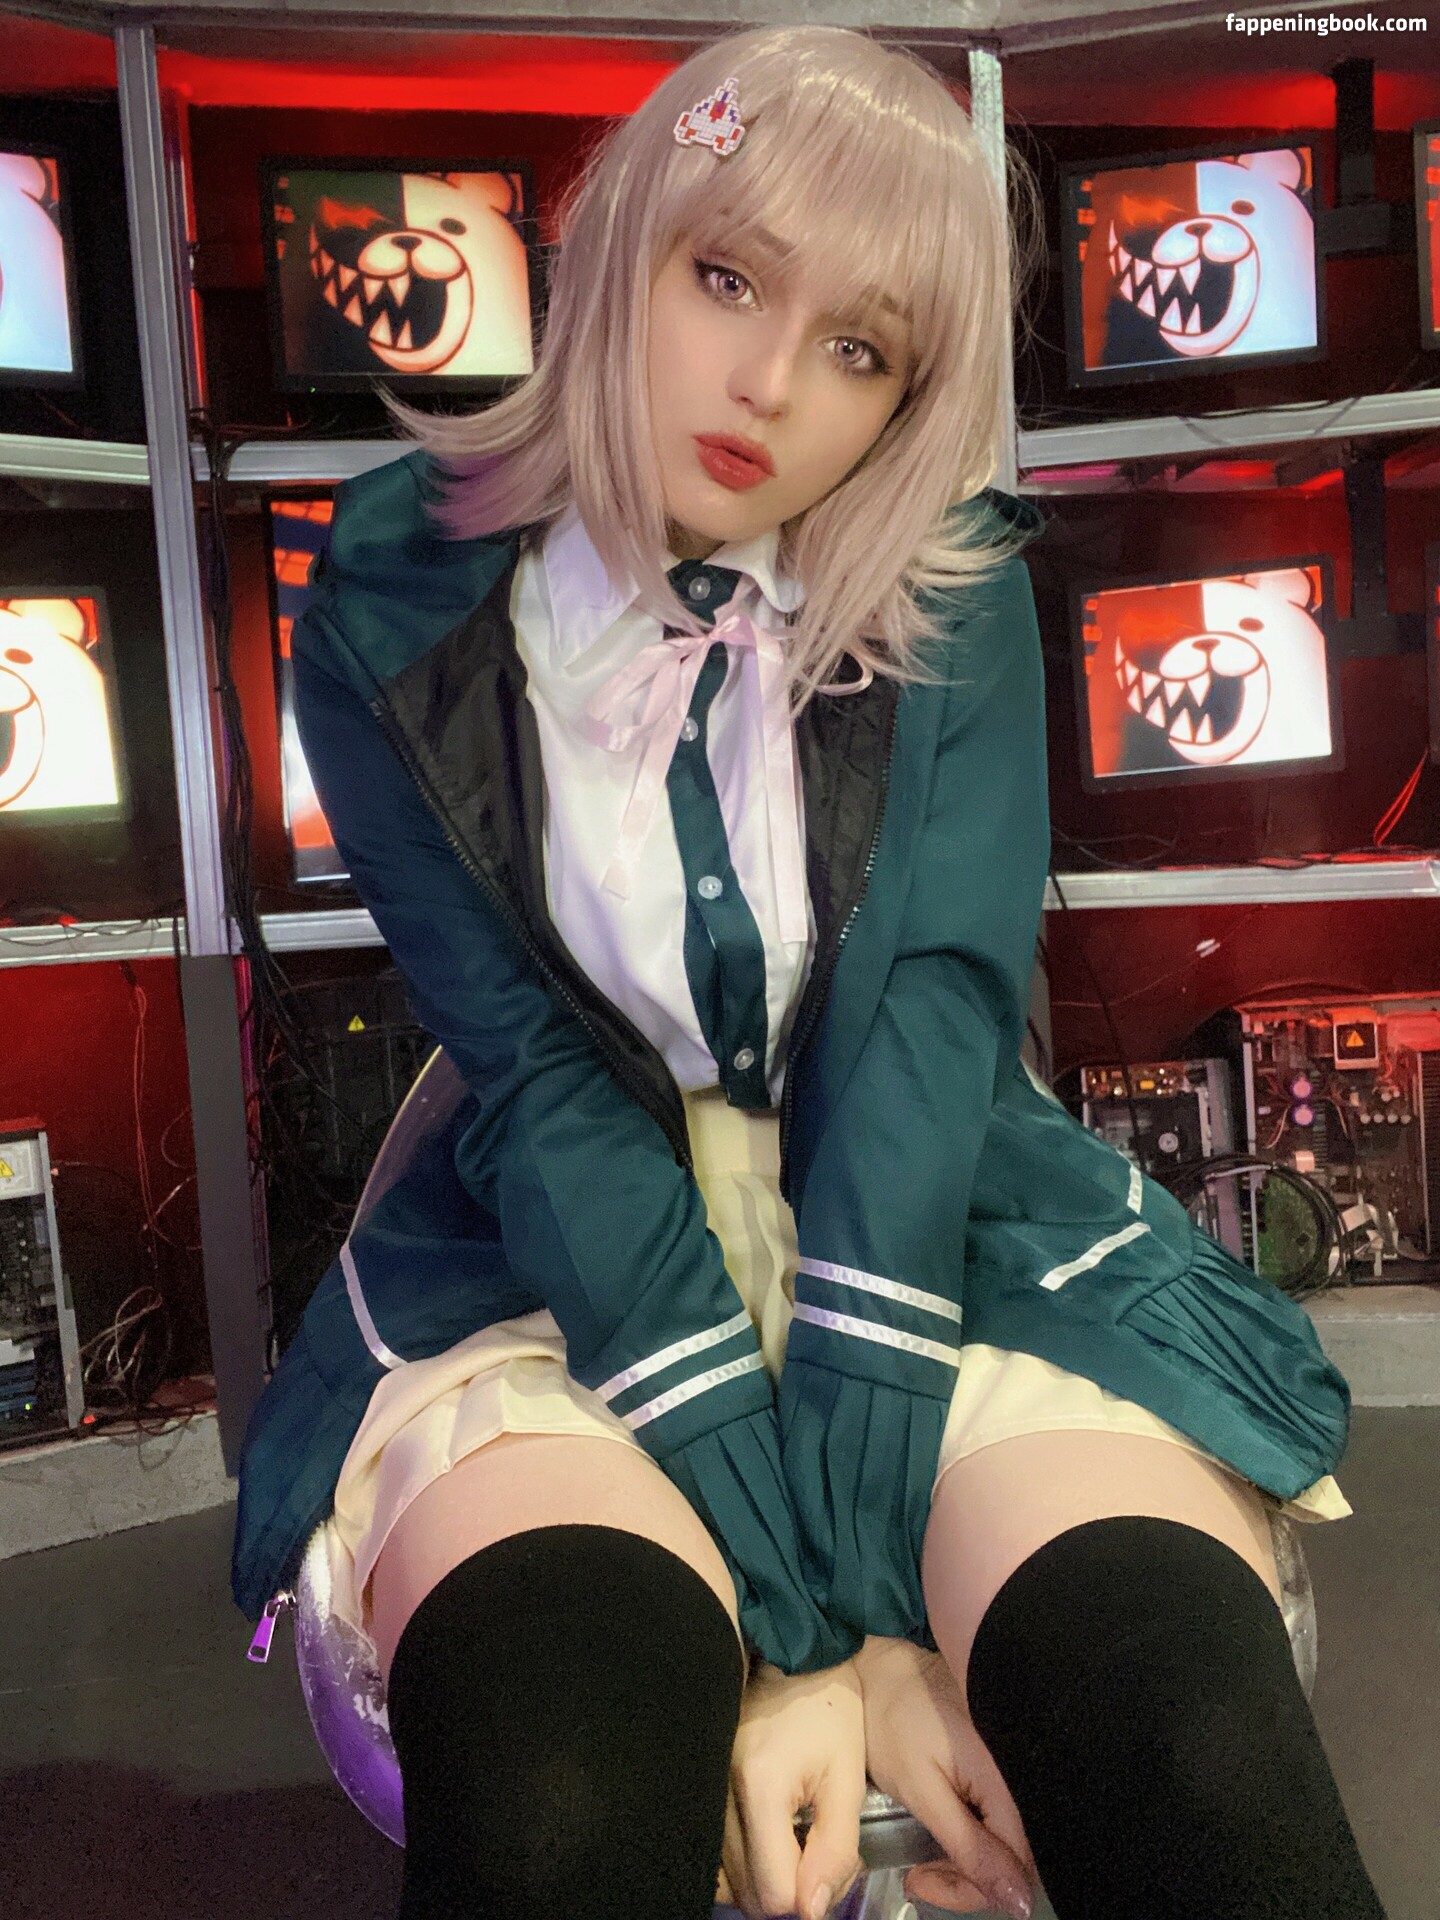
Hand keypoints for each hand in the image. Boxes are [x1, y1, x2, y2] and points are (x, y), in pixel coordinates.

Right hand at [717, 1656, 866, 1919]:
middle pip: (748, 1893)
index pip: (773, 1890)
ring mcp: (698, 1789)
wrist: (790, 1658)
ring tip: (791, 1844)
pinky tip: (764, 1839)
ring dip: (762, 1880)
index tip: (828, 1867)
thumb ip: (836, 1848)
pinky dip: (738, 1864)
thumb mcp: (847, 1777)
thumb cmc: (828, 1711)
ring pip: (726, 1881)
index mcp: (759, 1786)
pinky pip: (710, 1857)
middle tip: (817, 1854)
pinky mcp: (693, 1788)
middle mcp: (716, 1792)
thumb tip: (813, 1911)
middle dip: (789, 1891)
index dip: (807, 1896)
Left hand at [853, 1635, 1036, 1918]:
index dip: (979, 1888)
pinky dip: (975, 1835)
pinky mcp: (1004, 1763)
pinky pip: (1003, 1815)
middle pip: (1020, 1856)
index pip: (1020, 1862)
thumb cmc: (896, 1721)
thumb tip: (1019, 1901)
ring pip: (1011, 1840)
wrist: (886, 1666)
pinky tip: (946, 1831)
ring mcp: (1015, 1766)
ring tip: (925, 1858)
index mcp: (1010, 1777)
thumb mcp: (924, 1789)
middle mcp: (1024, 1773)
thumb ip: (969, 1845)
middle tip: (922, 1873)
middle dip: (972, 1879)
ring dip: (970, 1861)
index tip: (924, 1881)